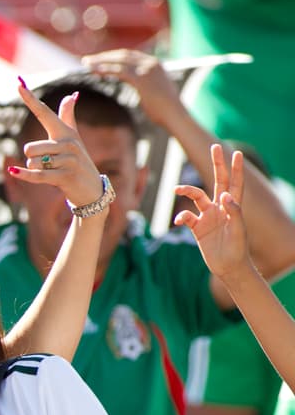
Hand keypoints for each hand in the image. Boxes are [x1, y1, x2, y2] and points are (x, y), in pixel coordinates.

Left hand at [10, 82, 105, 210]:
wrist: (92, 189)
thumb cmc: (78, 161)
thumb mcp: (74, 138)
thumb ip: (68, 117)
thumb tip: (71, 95)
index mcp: (65, 132)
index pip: (44, 112)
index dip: (31, 99)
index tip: (19, 84)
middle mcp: (68, 143)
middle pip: (30, 148)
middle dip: (32, 159)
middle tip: (48, 165)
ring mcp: (68, 160)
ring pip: (33, 162)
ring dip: (36, 170)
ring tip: (53, 172)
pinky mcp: (65, 176)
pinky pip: (37, 175)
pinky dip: (24, 175)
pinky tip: (13, 171)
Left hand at [82, 49, 180, 128]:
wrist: (175, 115)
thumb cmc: (165, 109)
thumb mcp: (156, 91)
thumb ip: (147, 85)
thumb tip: (142, 89)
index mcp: (155, 64)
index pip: (130, 55)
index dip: (113, 57)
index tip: (100, 60)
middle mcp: (151, 63)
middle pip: (122, 55)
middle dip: (103, 56)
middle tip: (87, 60)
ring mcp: (146, 69)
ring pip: (118, 61)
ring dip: (100, 61)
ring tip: (86, 65)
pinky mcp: (141, 79)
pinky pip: (119, 71)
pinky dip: (105, 70)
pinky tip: (94, 72)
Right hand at [175, 144, 253, 282]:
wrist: (228, 268)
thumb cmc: (237, 249)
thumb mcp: (238, 230)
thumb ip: (234, 211)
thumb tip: (226, 195)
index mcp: (233, 206)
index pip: (235, 183)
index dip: (235, 168)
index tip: (235, 152)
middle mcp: (220, 208)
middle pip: (217, 181)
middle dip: (216, 164)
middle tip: (214, 146)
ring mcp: (208, 216)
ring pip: (196, 197)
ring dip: (187, 191)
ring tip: (176, 190)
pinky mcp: (197, 228)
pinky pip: (186, 217)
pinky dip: (181, 217)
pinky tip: (179, 222)